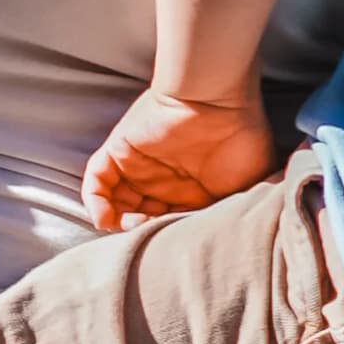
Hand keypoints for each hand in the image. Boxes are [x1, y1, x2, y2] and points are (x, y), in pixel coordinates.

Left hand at [86, 87, 273, 227]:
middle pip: (140, 215)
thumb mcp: (249, 186)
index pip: (170, 222)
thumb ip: (234, 212)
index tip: (172, 245)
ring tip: (130, 226)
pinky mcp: (119, 150)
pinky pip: (97, 179)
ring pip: (116, 202)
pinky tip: (105, 218)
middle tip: (149, 237)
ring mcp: (138, 166)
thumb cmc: (243, 137)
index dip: (168, 237)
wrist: (219, 98)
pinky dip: (95, 200)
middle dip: (141, 232)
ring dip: (117, 221)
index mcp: (192, 191)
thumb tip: (229, 239)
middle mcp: (163, 181)